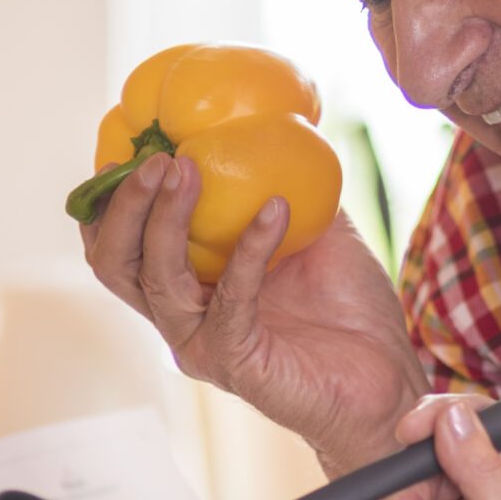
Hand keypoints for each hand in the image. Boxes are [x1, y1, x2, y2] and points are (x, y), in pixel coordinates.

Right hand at [82, 153, 424, 465]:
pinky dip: (249, 247)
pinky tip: (276, 210)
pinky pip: (229, 299)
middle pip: (115, 262)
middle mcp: (182, 317)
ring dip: (166, 219)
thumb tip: (276, 120)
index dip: (110, 198)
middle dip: (126, 205)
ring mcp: (203, 342)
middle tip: (157, 159)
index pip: (120, 244)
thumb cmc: (350, 309)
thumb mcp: (315, 228)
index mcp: (187, 286)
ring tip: (188, 170)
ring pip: (154, 279)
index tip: (128, 145)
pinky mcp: (235, 362)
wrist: (389, 380)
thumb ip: (285, 182)